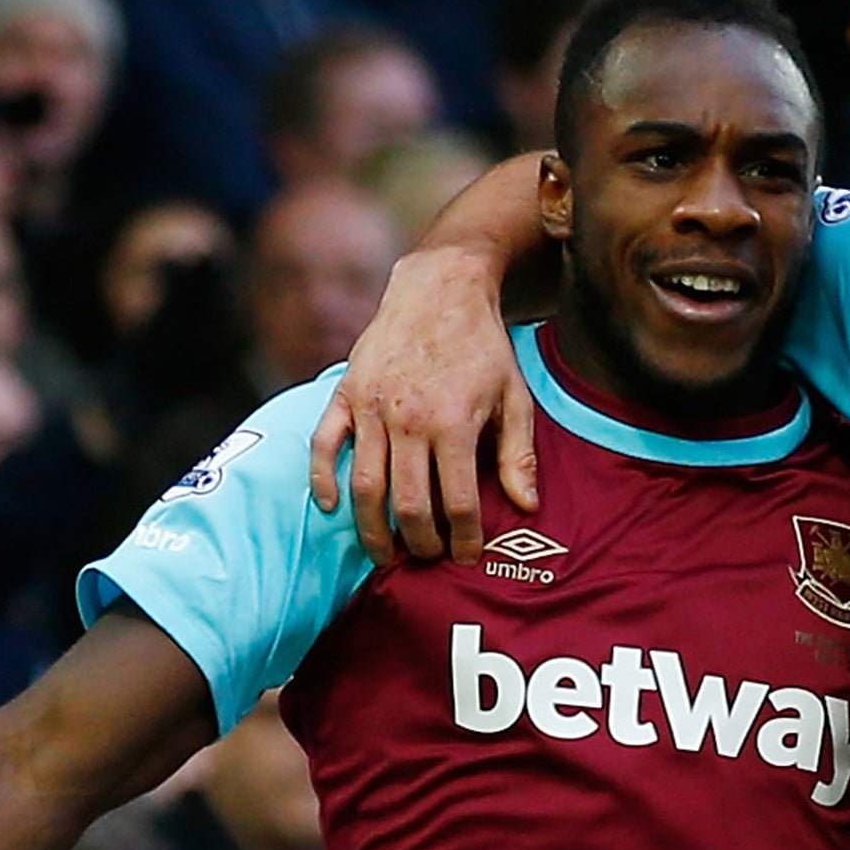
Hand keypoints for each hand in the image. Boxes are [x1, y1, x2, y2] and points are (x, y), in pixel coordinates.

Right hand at [308, 243, 536, 565]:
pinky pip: (324, 445)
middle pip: (408, 505)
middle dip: (419, 544)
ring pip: (364, 486)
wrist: (440, 289)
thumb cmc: (484, 347)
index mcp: (454, 423)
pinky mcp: (346, 394)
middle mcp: (408, 420)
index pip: (459, 502)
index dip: (464, 539)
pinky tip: (331, 507)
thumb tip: (527, 507)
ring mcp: (371, 407)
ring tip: (386, 556)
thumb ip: (519, 454)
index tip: (467, 556)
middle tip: (428, 560)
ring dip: (372, 529)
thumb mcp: (515, 397)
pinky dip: (322, 480)